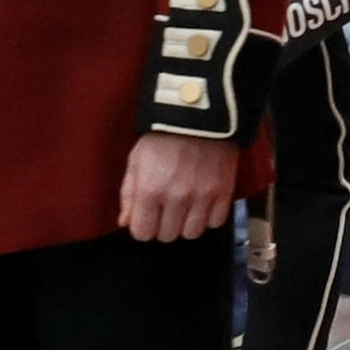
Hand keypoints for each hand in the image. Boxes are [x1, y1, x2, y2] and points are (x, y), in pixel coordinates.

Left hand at [119, 131, 243, 244]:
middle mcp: (176, 197)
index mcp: (150, 189)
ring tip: (186, 208)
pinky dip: (209, 217)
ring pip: (192, 233)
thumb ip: (129, 193)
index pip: (142, 233)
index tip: (147, 216)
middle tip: (166, 208)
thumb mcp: (136, 159)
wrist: (200, 113)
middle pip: (167, 235)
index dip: (143, 226)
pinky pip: (216, 222)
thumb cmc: (162, 136)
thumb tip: (125, 222)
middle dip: (163, 225)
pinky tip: (203, 203)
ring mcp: (202, 196)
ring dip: (187, 224)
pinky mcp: (224, 192)